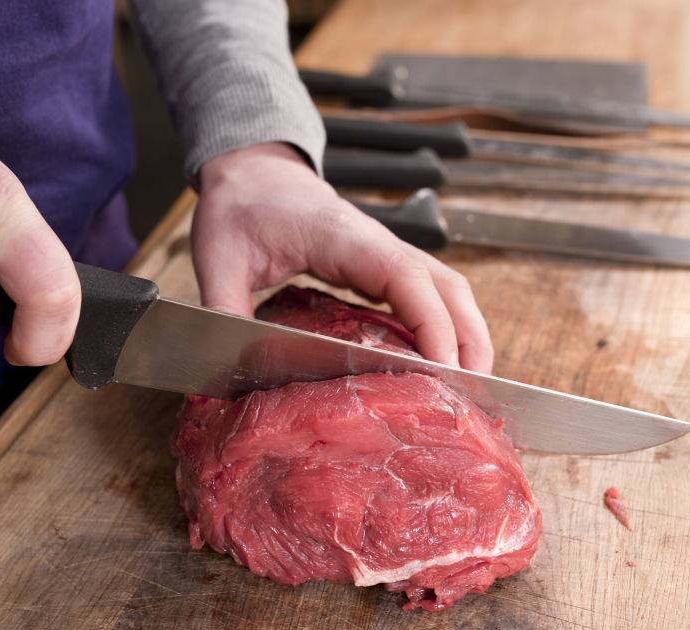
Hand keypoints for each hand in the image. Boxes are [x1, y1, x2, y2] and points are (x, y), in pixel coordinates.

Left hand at [193, 142, 492, 371]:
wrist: (249, 173)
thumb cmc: (237, 207)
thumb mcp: (218, 257)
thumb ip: (225, 306)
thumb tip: (231, 362)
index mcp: (343, 238)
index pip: (406, 277)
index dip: (432, 324)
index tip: (442, 371)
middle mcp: (377, 244)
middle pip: (447, 287)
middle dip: (468, 339)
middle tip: (471, 395)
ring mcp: (385, 254)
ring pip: (447, 290)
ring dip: (466, 334)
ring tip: (467, 387)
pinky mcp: (381, 265)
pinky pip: (428, 295)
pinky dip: (444, 327)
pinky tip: (439, 364)